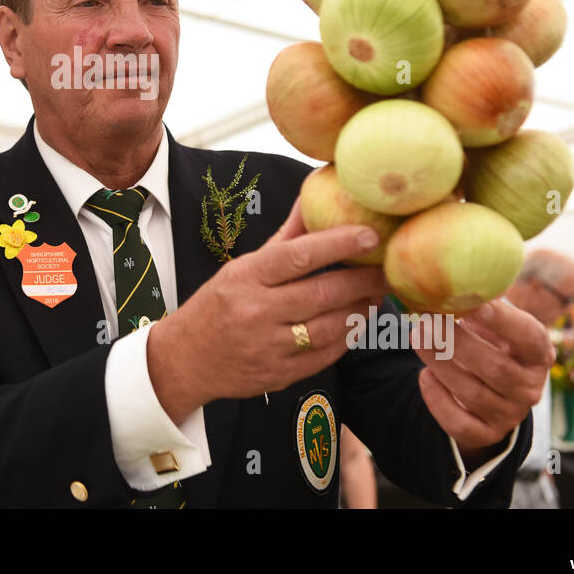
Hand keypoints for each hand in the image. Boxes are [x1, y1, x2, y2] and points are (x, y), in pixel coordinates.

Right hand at [148, 197, 386, 421]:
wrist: (186, 359)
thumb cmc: (219, 304)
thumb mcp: (243, 266)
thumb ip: (284, 238)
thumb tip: (313, 198)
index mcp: (246, 277)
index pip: (298, 256)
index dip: (338, 244)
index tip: (370, 235)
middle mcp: (256, 311)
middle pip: (322, 294)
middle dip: (362, 281)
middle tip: (386, 270)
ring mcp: (268, 346)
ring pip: (330, 327)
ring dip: (360, 310)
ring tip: (375, 295)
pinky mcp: (279, 375)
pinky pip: (325, 355)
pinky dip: (347, 337)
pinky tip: (356, 322)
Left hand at [412, 297, 553, 459]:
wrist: (494, 392)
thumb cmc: (492, 343)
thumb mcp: (496, 324)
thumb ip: (483, 306)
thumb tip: (455, 277)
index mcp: (538, 354)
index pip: (529, 337)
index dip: (503, 321)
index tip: (473, 303)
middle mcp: (530, 387)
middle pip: (494, 367)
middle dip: (456, 343)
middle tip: (426, 320)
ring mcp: (509, 414)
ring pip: (472, 393)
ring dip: (439, 364)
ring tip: (416, 338)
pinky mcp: (486, 434)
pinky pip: (459, 423)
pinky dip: (437, 400)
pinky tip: (423, 375)